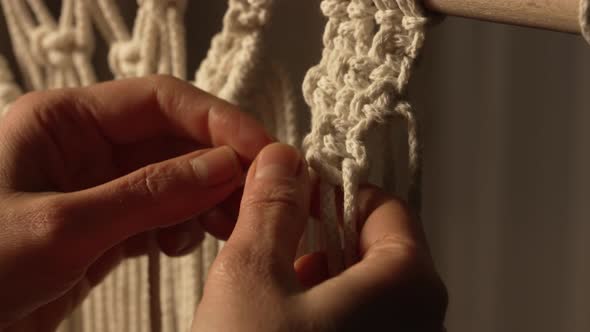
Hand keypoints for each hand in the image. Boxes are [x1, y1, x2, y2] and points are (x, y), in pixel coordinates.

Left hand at [0, 76, 271, 330]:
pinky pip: (162, 214)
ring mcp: (99, 188)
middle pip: (175, 141)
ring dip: (208, 199)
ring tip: (230, 225)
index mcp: (63, 121)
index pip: (160, 101)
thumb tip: (227, 166)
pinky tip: (185, 243)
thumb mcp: (62, 227)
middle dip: (220, 166)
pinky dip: (184, 226)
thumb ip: (150, 193)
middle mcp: (86, 147)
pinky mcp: (106, 226)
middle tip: (258, 195)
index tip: (262, 150)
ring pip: (175, 179)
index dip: (217, 122)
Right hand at [193, 143, 447, 331]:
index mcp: (410, 285)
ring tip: (267, 293)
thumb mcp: (253, 275)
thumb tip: (284, 161)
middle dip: (318, 238)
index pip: (383, 206)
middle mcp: (424, 320)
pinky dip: (319, 314)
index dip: (331, 192)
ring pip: (362, 291)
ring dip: (314, 279)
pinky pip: (355, 323)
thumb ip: (273, 208)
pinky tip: (278, 324)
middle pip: (374, 250)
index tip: (289, 194)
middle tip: (269, 244)